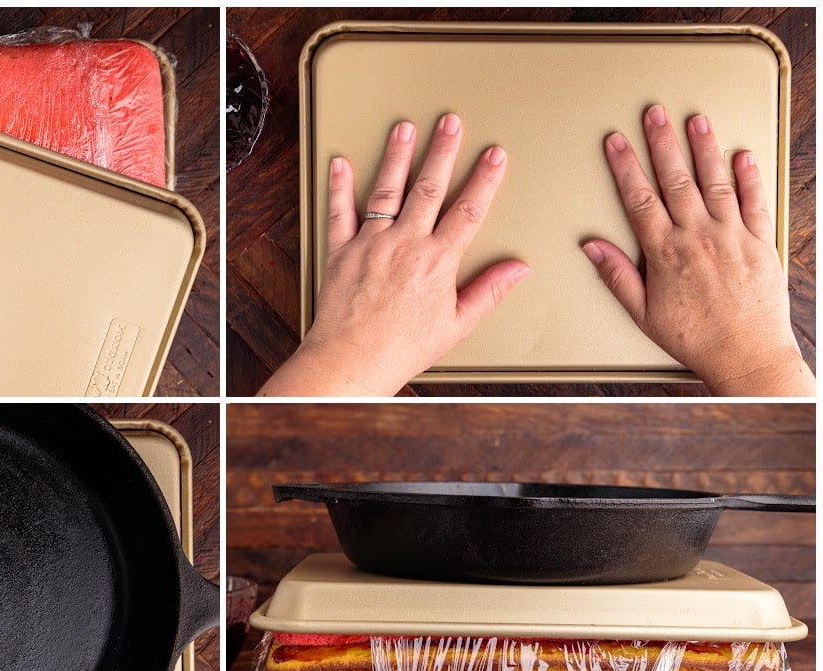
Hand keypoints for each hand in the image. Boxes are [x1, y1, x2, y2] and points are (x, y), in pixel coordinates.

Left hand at [259, 115, 528, 395]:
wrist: (352, 361)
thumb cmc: (402, 348)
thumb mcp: (456, 324)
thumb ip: (488, 291)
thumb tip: (517, 269)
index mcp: (437, 261)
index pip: (468, 210)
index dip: (485, 179)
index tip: (495, 154)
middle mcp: (404, 245)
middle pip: (429, 188)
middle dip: (442, 150)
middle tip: (450, 122)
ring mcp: (370, 244)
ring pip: (386, 190)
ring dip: (397, 155)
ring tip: (405, 128)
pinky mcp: (340, 251)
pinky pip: (339, 212)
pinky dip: (339, 186)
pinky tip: (340, 163)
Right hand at [583, 105, 812, 395]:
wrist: (746, 354)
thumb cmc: (695, 338)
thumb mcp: (643, 313)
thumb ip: (617, 275)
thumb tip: (593, 248)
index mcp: (666, 253)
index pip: (639, 199)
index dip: (625, 167)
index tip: (616, 143)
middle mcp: (699, 237)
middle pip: (676, 179)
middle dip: (662, 143)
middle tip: (654, 114)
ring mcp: (732, 236)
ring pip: (715, 181)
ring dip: (704, 148)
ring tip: (696, 121)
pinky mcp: (761, 242)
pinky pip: (755, 201)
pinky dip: (750, 176)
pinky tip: (743, 156)